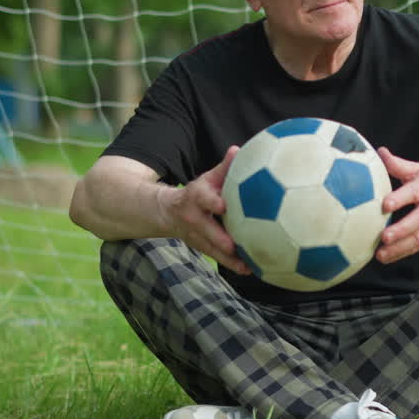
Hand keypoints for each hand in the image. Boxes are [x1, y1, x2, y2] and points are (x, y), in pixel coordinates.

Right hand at [158, 146, 249, 274]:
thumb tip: (237, 150)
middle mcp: (194, 219)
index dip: (212, 202)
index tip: (223, 206)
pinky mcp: (202, 248)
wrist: (168, 212)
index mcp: (195, 198)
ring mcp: (196, 236)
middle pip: (206, 230)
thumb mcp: (206, 179)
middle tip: (234, 245)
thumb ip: (223, 168)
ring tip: (248, 264)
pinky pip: (218, 258)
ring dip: (229, 258)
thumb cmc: (197, 193)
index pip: (203, 199)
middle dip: (219, 239)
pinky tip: (251, 269)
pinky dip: (233, 264)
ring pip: (212, 249)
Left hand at [375, 146, 418, 263]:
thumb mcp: (418, 169)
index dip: (400, 199)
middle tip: (384, 237)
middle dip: (401, 230)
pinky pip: (418, 247)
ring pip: (418, 238)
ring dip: (399, 248)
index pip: (413, 193)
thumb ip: (397, 165)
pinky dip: (402, 254)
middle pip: (418, 220)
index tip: (385, 205)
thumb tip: (380, 152)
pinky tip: (386, 257)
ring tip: (380, 254)